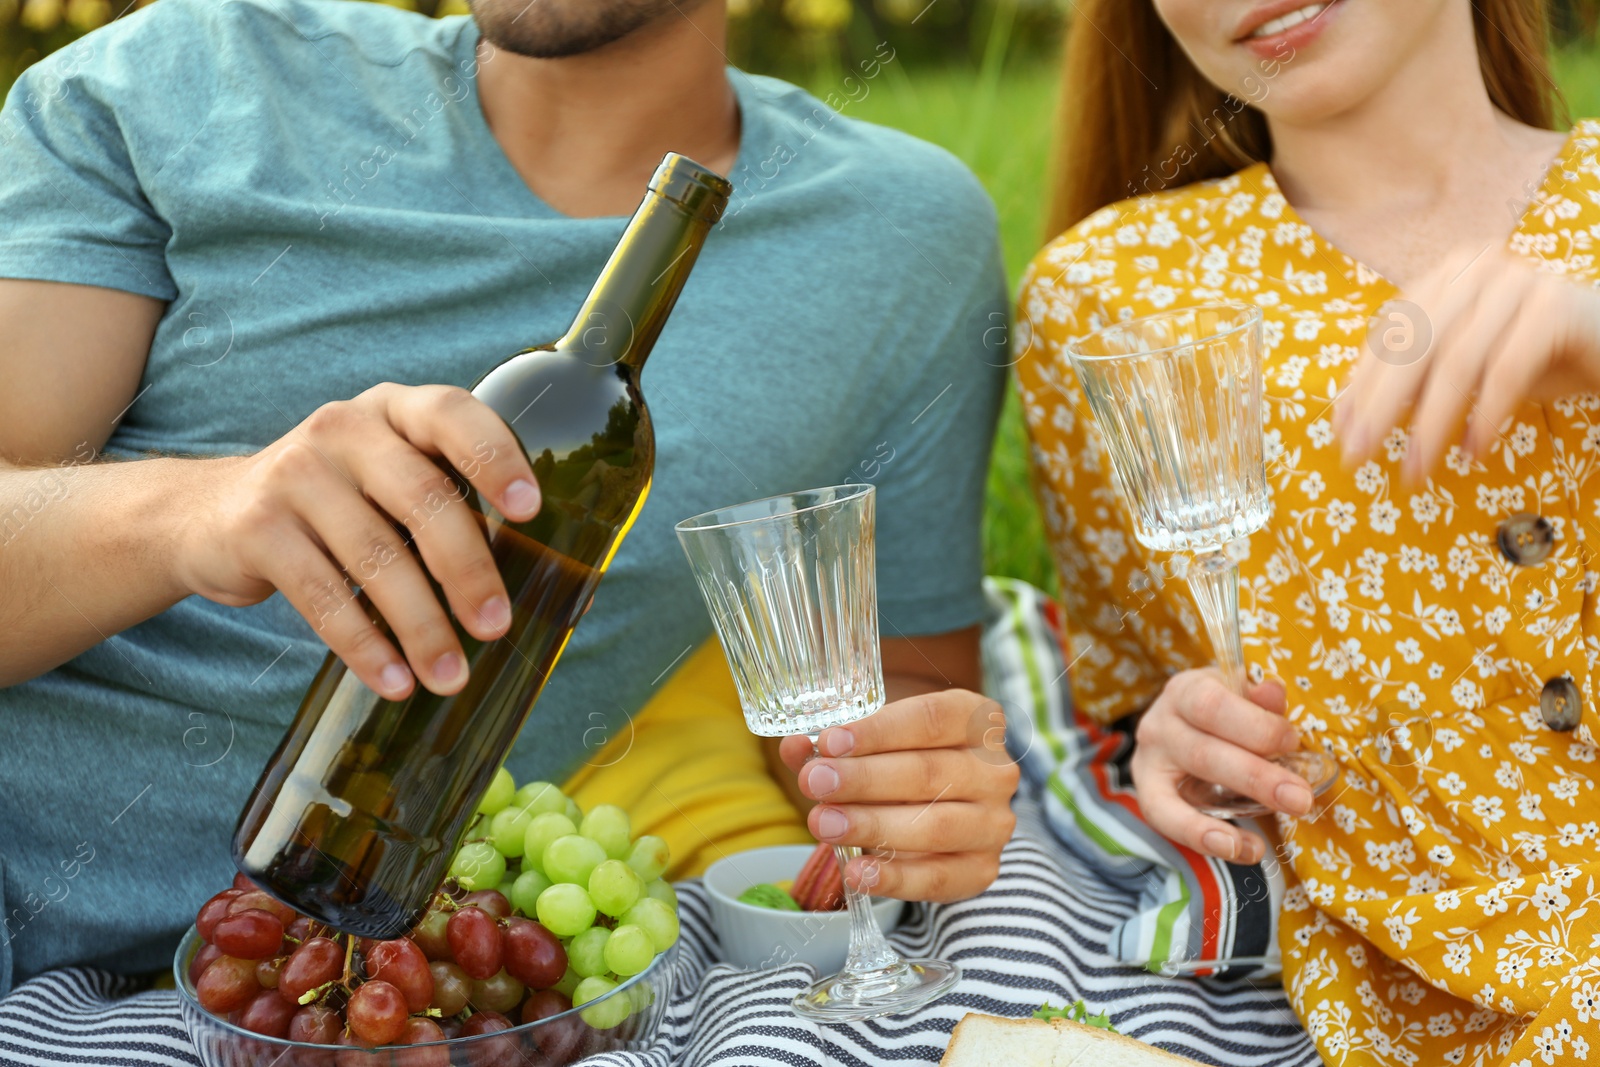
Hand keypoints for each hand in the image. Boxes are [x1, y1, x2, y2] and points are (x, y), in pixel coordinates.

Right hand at [173, 383, 539, 698]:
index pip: (453, 416)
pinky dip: (363, 645)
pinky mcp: (258, 528)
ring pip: (376, 556)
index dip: (494, 458)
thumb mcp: (388, 479)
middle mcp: (346, 429)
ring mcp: (296, 474)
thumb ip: (448, 504)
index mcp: (396, 410)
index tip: (529, 510)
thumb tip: (545, 584)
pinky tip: (393, 680)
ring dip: (420, 626)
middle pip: (422, 499)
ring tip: (449, 675)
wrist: (211, 514)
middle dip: (467, 569)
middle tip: (496, 627)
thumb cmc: (339, 502)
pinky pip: (323, 595)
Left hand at [777, 689, 1019, 901]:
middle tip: (815, 783)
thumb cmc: (899, 761)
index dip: (878, 732)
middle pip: (930, 772)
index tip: (829, 741)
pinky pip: (939, 877)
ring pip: (937, 825)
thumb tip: (795, 748)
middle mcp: (996, 770)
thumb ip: (832, 745)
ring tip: (823, 824)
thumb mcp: (870, 743)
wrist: (934, 807)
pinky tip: (856, 873)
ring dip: (874, 826)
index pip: (931, 719)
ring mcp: (994, 823)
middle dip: (865, 779)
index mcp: (976, 720)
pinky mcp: (982, 869)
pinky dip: (894, 878)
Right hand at [1130, 670, 1307, 863]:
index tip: (1292, 742)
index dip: (1256, 726)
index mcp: (1185, 691)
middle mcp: (1159, 724)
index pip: (1213, 706)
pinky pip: (1167, 821)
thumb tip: (1274, 691)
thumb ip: (1258, 698)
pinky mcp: (1148, 795)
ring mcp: (1148, 762)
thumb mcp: (1240, 695)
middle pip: (1203, 754)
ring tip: (1265, 841)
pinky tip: (1243, 849)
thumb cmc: (1223, 711)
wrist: (1183, 726)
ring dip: (1227, 821)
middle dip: (1256, 779)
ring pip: (1184, 793)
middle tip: (1300, 799)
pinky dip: (1203, 838)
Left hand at [1336, 247, 1599, 479]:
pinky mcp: (1554, 306)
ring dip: (1430, 425)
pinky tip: (1472, 452)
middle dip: (1379, 408)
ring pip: (1455, 363)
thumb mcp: (1464, 369)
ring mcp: (1517, 281)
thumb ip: (1413, 383)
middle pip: (1413, 347)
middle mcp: (1476, 269)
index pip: (1389, 335)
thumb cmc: (1535, 357)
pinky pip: (1506, 370)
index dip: (1360, 387)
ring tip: (1417, 472)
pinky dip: (1484, 416)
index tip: (1341, 434)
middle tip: (1359, 457)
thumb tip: (1348, 421)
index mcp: (1444, 277)